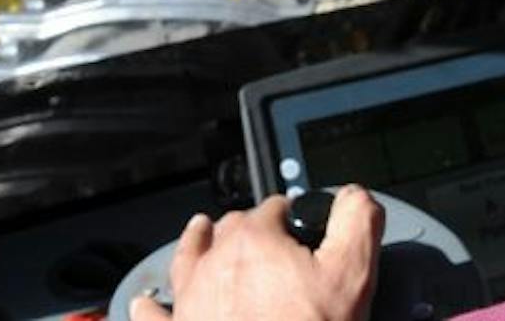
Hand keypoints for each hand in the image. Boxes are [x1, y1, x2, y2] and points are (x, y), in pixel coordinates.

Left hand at [130, 186, 383, 320]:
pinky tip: (148, 304)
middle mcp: (212, 265)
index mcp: (253, 241)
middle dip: (250, 228)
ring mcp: (188, 303)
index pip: (274, 208)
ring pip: (186, 259)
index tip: (301, 228)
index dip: (293, 216)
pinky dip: (151, 309)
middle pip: (230, 228)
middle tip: (270, 243)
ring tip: (201, 232)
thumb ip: (356, 222)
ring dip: (195, 243)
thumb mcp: (352, 275)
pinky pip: (154, 317)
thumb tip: (353, 195)